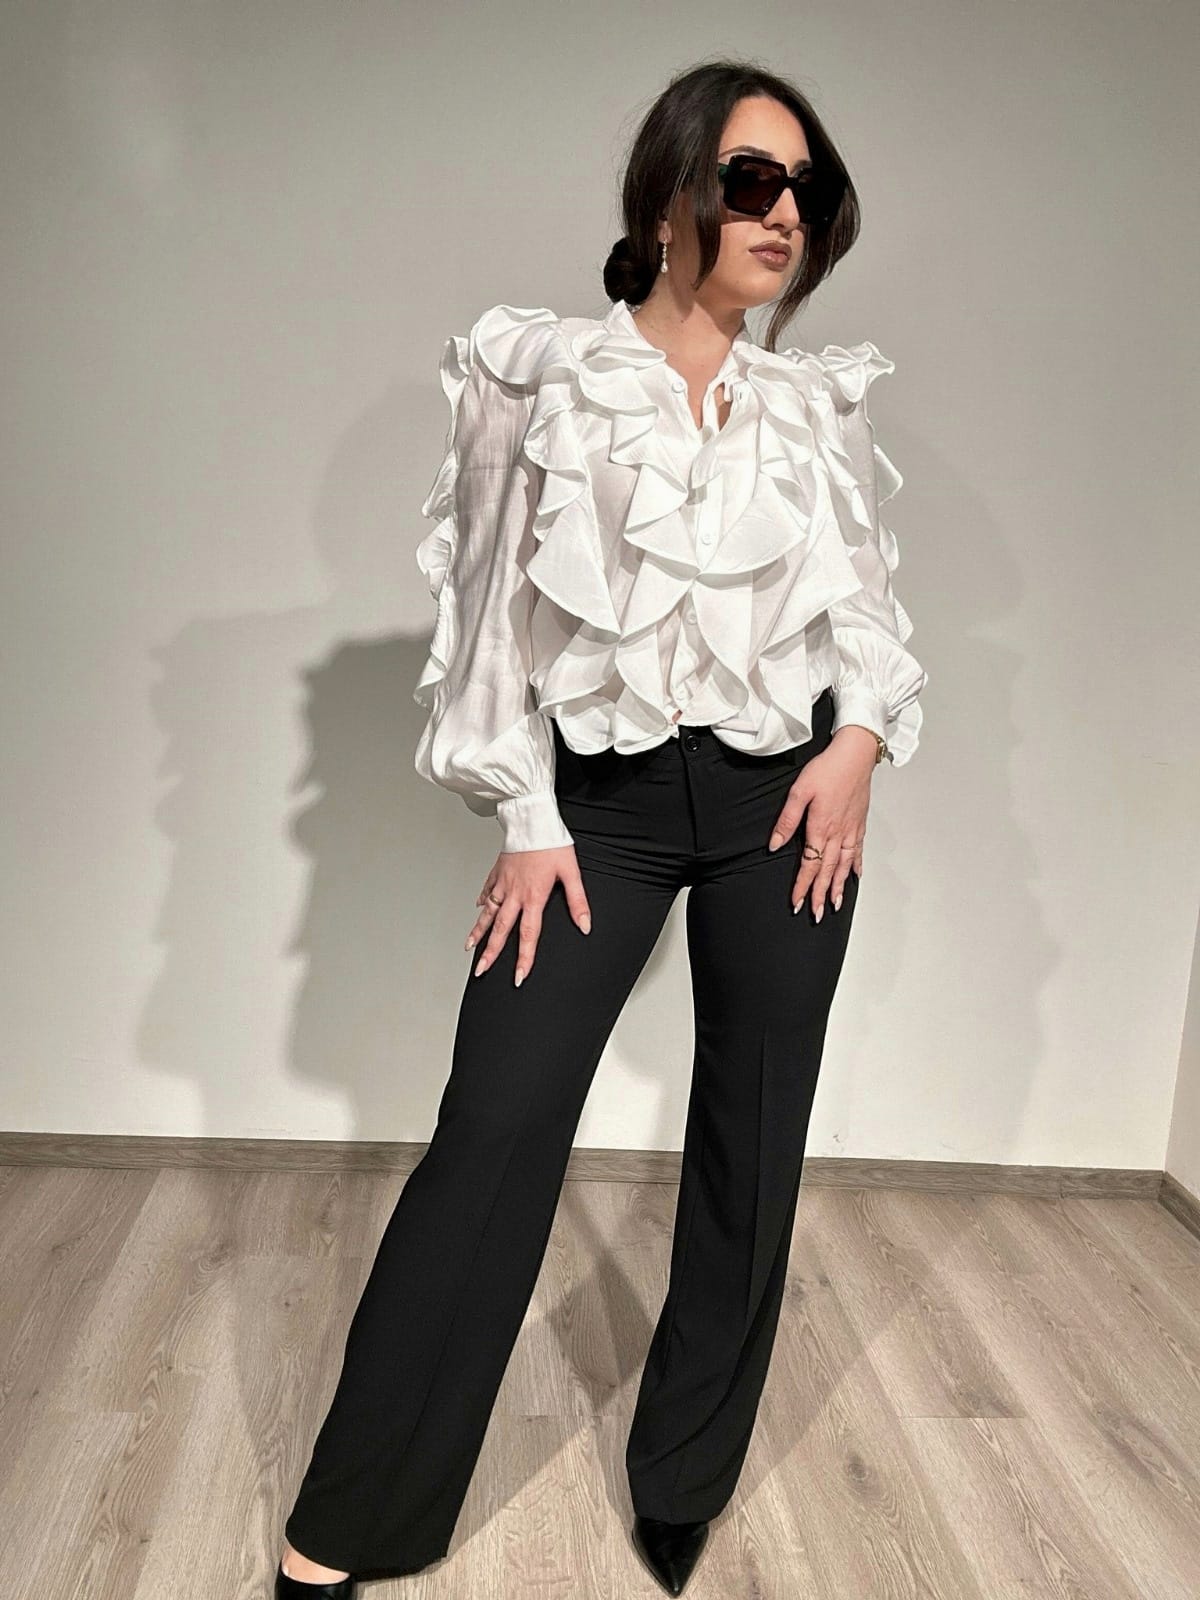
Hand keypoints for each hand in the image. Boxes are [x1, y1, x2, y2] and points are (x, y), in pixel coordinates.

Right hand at [465, 845, 591, 985]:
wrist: (532, 818)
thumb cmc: (552, 843)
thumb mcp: (571, 872)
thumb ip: (578, 902)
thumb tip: (585, 925)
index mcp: (533, 897)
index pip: (528, 935)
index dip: (524, 958)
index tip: (518, 976)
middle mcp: (514, 893)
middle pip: (501, 930)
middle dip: (491, 953)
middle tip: (481, 971)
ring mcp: (502, 882)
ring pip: (488, 913)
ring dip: (479, 932)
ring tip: (470, 948)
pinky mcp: (497, 870)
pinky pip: (487, 890)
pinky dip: (482, 901)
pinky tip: (478, 910)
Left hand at [767, 726, 878, 919]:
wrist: (854, 754)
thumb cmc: (827, 769)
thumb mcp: (798, 791)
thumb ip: (786, 820)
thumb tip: (775, 845)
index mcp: (821, 827)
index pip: (811, 864)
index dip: (803, 885)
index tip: (797, 902)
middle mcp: (838, 833)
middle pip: (828, 871)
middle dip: (821, 894)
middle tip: (817, 914)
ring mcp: (851, 829)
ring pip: (844, 865)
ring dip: (839, 887)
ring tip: (835, 904)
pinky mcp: (859, 823)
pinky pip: (858, 850)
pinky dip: (856, 866)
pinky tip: (855, 876)